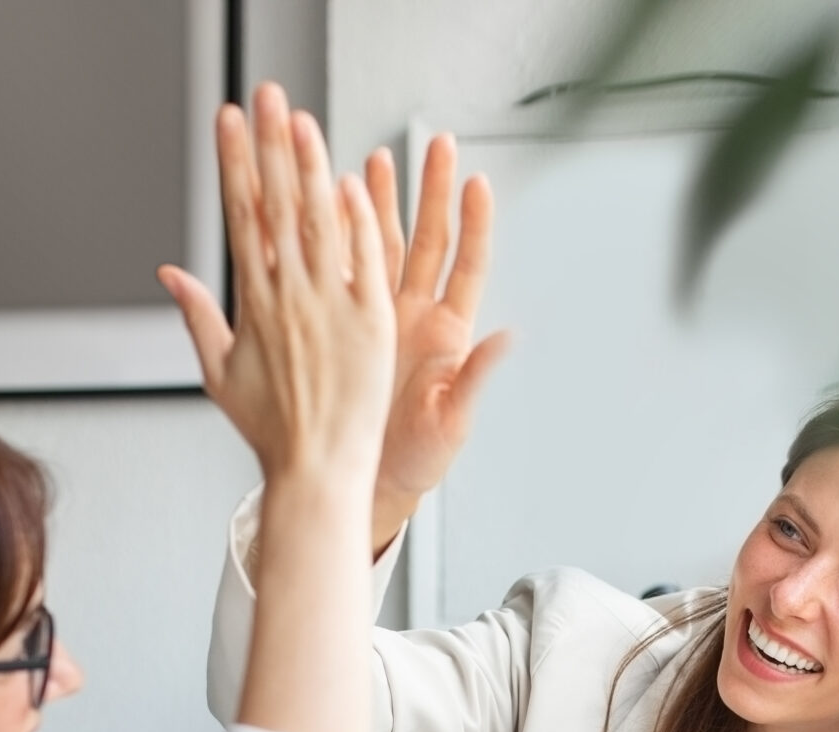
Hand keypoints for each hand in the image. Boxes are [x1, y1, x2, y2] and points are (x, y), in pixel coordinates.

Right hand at [159, 85, 393, 488]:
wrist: (317, 469)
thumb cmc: (272, 431)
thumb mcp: (220, 373)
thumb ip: (198, 316)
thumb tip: (170, 275)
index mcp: (255, 303)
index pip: (242, 216)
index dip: (235, 163)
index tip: (228, 122)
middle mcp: (292, 297)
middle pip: (278, 205)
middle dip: (270, 145)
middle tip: (265, 97)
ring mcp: (333, 306)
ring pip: (321, 221)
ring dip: (312, 166)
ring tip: (302, 120)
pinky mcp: (371, 322)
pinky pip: (365, 260)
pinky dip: (358, 220)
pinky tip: (352, 181)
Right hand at [360, 135, 511, 553]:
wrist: (370, 478)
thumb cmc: (418, 458)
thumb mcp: (451, 421)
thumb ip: (476, 377)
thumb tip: (508, 338)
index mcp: (447, 335)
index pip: (466, 266)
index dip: (474, 226)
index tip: (478, 184)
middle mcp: (416, 316)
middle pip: (429, 241)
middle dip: (432, 192)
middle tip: (437, 146)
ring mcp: (382, 316)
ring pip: (384, 247)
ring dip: (382, 203)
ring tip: (376, 160)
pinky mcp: (350, 324)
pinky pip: (345, 271)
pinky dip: (341, 237)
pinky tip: (330, 202)